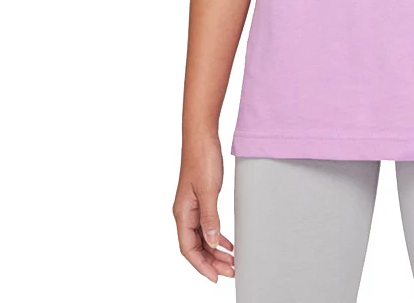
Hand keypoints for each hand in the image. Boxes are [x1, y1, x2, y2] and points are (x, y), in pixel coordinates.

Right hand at [172, 134, 234, 281]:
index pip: (188, 248)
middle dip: (212, 262)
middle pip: (196, 246)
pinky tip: (228, 243)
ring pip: (202, 237)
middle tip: (231, 272)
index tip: (215, 278)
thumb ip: (210, 217)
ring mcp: (192, 206)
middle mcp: (184, 212)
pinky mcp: (201, 199)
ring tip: (232, 262)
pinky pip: (207, 225)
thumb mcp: (209, 190)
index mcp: (182, 213)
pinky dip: (217, 236)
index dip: (201, 265)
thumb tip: (212, 242)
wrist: (202, 136)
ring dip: (216, 251)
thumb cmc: (202, 158)